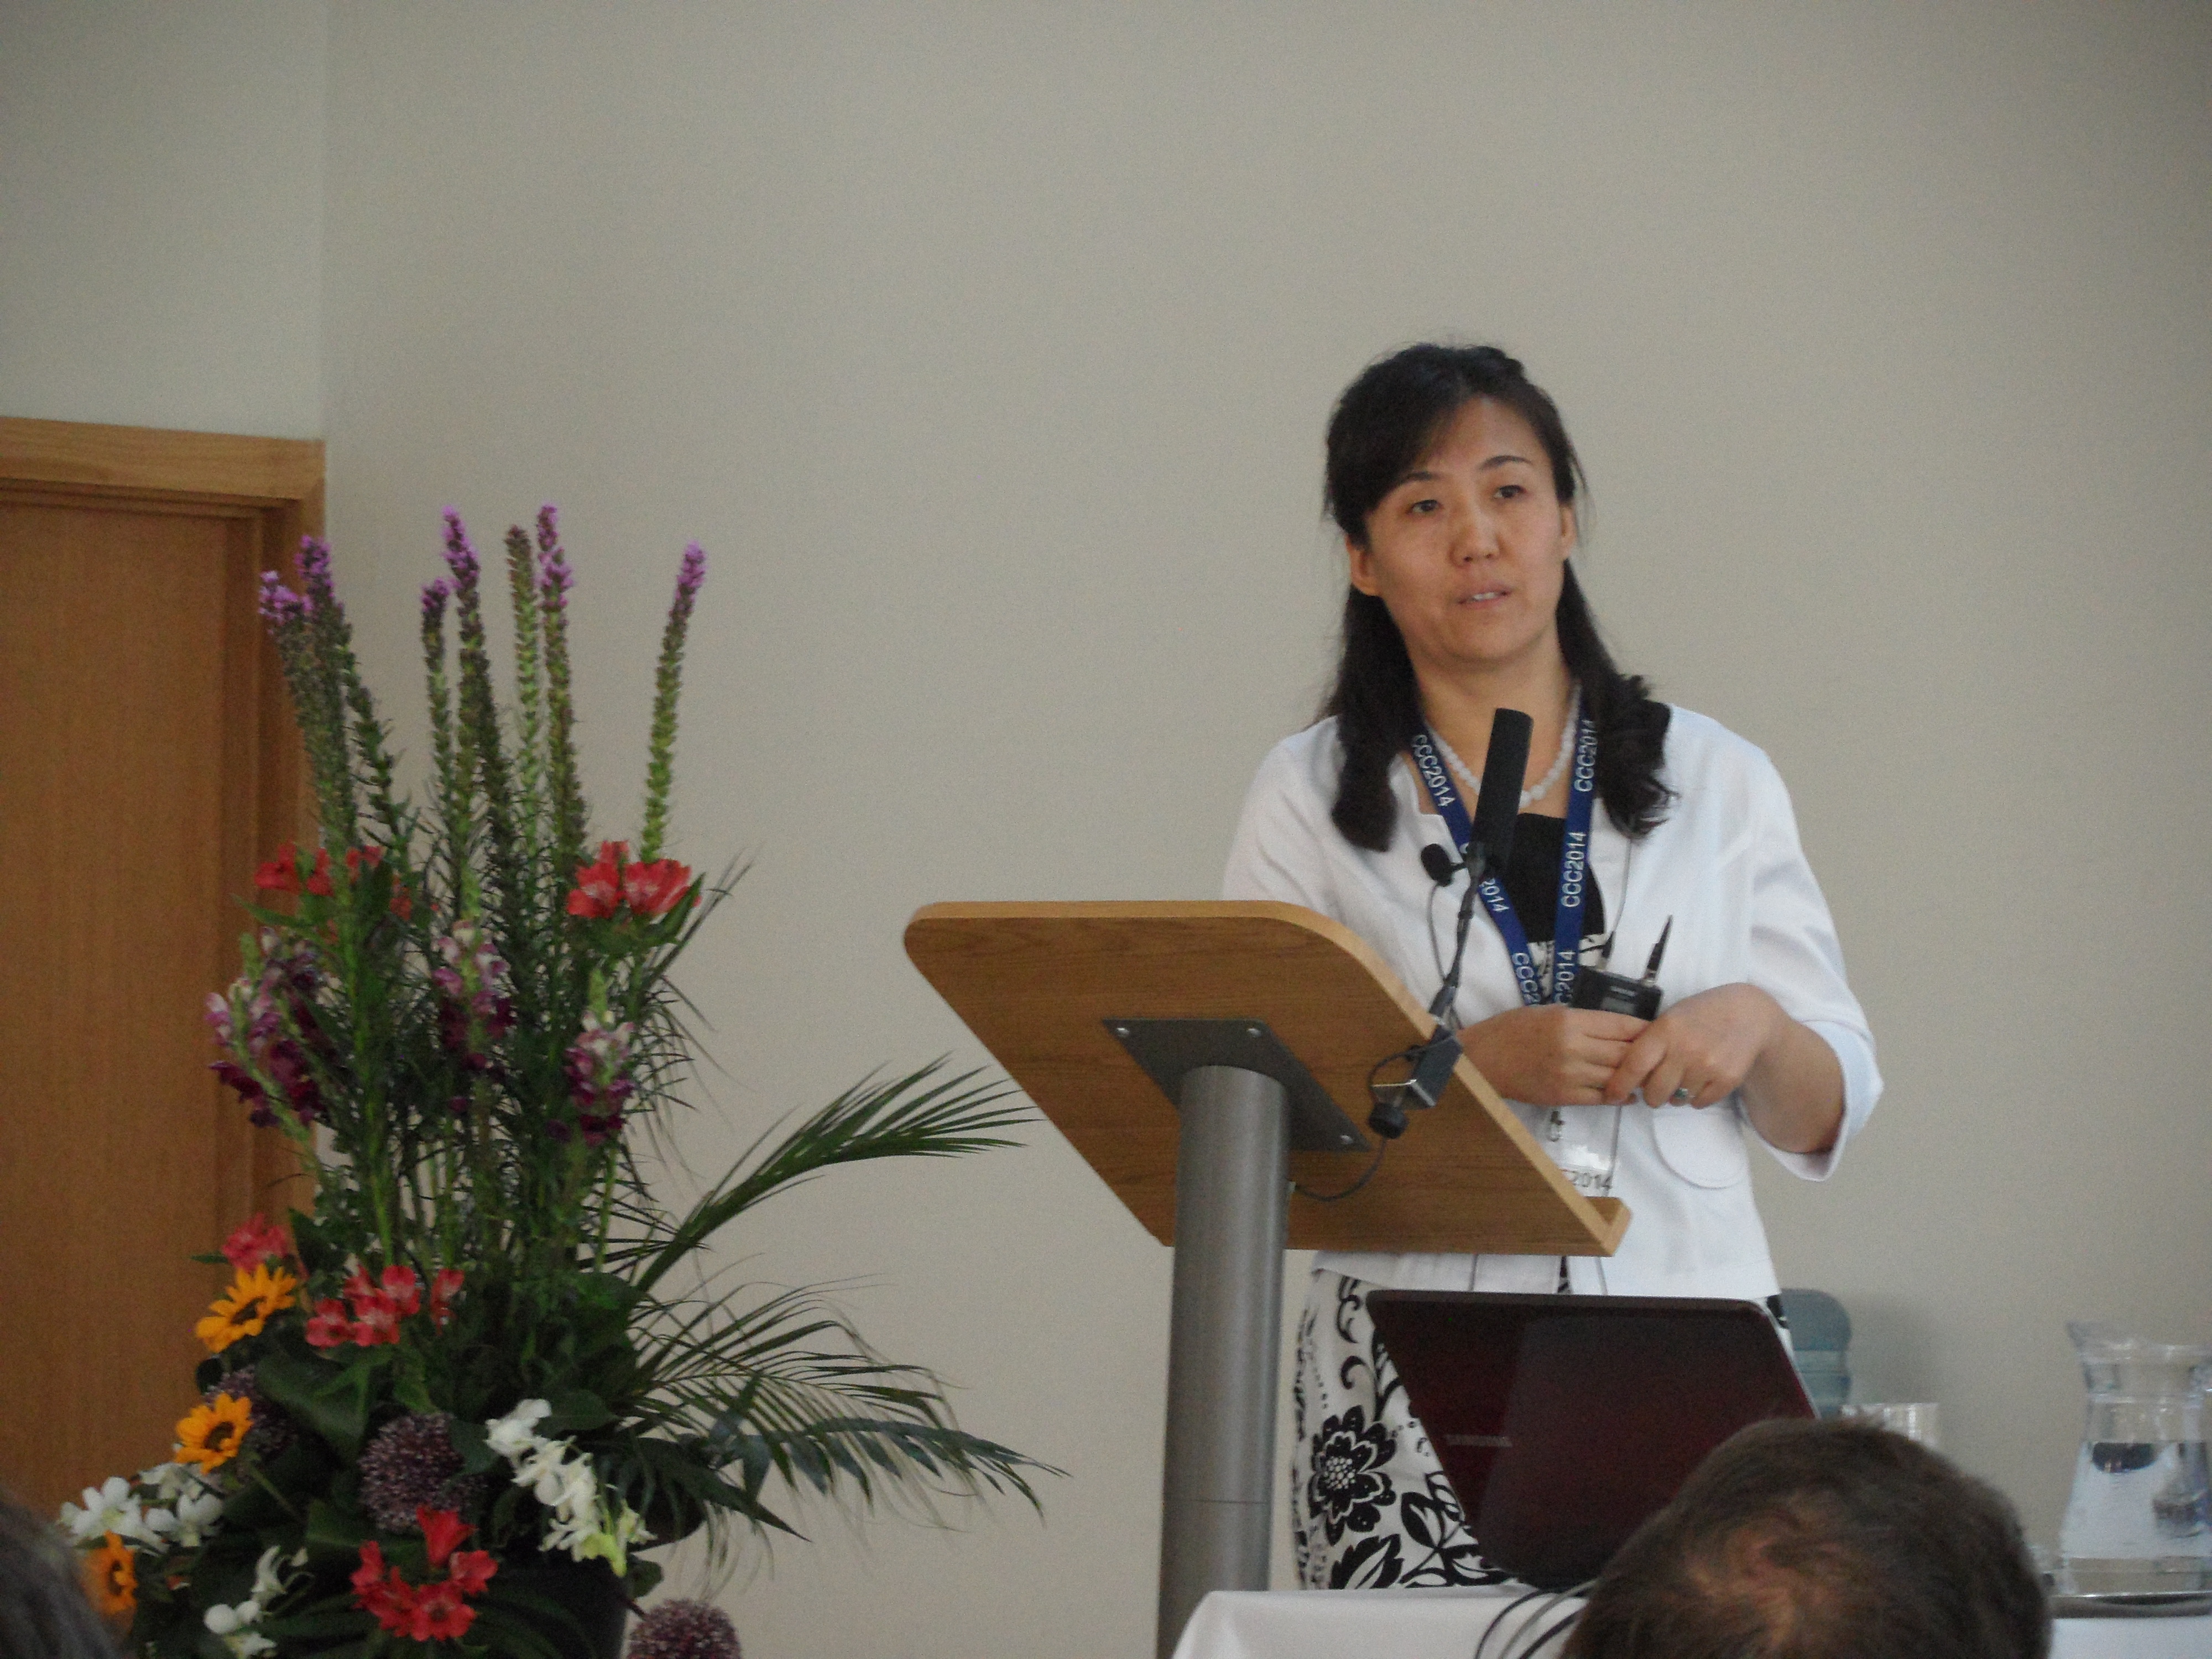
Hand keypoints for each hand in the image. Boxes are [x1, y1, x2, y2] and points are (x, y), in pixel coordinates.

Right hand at [1460, 1005, 1650, 1106]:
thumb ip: (1582, 1020)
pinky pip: (1602, 1098)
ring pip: (1617, 1076)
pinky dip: (1619, 1097)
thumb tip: (1617, 1029)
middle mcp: (1574, 1047)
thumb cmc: (1512, 1030)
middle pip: (1626, 1051)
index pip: (1622, 1024)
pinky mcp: (1564, 1096)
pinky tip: (1628, 1094)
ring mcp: (1570, 1074)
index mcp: (1570, 1020)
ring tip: (1647, 1076)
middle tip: (1660, 1055)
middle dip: (1646, 1054)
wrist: (1482, 1060)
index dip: (1644, 1029)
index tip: (1657, 1032)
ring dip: (1635, 1077)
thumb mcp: (1548, 1012)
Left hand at [1602, 984, 1784, 1109]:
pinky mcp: (1727, 1080)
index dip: (1619, 1085)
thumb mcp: (1670, 1019)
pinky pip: (1699, 1103)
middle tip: (1656, 1087)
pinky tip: (1700, 1080)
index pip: (1634, 1066)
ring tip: (1683, 1078)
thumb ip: (1650, 1044)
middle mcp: (1685, 1050)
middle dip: (1651, 1095)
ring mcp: (1708, 1066)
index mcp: (1665, 1031)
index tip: (1611, 1096)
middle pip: (1654, 1091)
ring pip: (1677, 1100)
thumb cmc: (1700, 1015)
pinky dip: (1696, 1098)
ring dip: (1675, 1095)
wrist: (1748, 1014)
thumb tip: (1629, 1077)